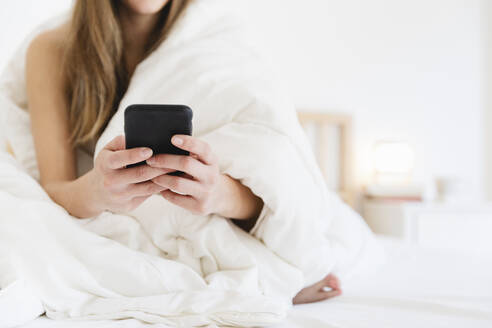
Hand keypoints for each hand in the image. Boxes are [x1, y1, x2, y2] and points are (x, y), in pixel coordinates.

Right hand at [88, 135, 169, 213]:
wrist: (95, 193)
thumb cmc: (107, 165)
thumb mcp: (107, 151)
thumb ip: (120, 142)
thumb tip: (138, 135)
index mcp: (105, 165)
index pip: (120, 159)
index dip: (134, 155)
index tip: (149, 150)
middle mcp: (111, 182)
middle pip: (139, 174)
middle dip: (159, 167)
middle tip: (176, 159)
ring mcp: (120, 196)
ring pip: (148, 187)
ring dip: (165, 179)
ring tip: (179, 170)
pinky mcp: (129, 205)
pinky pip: (149, 195)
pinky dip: (162, 188)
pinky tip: (174, 181)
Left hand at [147, 135, 263, 220]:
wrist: (217, 198)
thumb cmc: (201, 173)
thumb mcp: (202, 162)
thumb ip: (190, 153)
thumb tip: (162, 142)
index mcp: (212, 161)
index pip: (203, 148)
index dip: (189, 142)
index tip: (172, 138)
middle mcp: (212, 176)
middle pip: (186, 164)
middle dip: (165, 160)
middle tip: (150, 160)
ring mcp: (206, 192)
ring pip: (178, 183)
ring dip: (161, 178)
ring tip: (151, 175)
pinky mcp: (199, 206)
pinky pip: (175, 198)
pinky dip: (164, 193)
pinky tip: (159, 189)